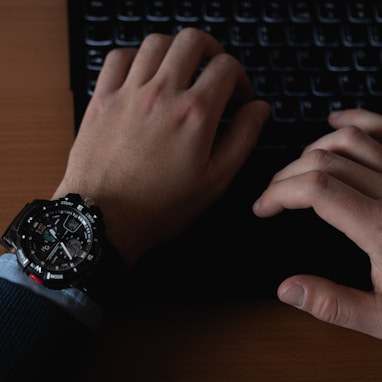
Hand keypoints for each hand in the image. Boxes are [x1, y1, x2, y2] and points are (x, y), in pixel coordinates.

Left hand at [53, 28, 269, 265]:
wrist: (105, 218)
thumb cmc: (159, 206)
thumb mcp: (215, 180)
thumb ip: (242, 139)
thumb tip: (258, 109)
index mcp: (195, 114)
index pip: (226, 68)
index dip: (240, 76)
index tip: (238, 94)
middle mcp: (162, 94)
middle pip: (192, 41)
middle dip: (211, 50)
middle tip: (213, 68)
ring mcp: (129, 93)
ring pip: (156, 43)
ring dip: (175, 50)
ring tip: (180, 70)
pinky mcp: (102, 100)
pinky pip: (118, 57)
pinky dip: (135, 57)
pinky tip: (142, 74)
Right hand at [253, 108, 381, 338]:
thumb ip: (335, 305)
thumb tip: (287, 289)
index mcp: (381, 228)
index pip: (315, 189)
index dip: (279, 192)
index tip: (263, 207)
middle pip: (323, 161)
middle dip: (286, 174)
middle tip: (272, 194)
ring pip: (348, 139)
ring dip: (311, 149)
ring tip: (293, 169)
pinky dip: (355, 120)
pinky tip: (335, 122)